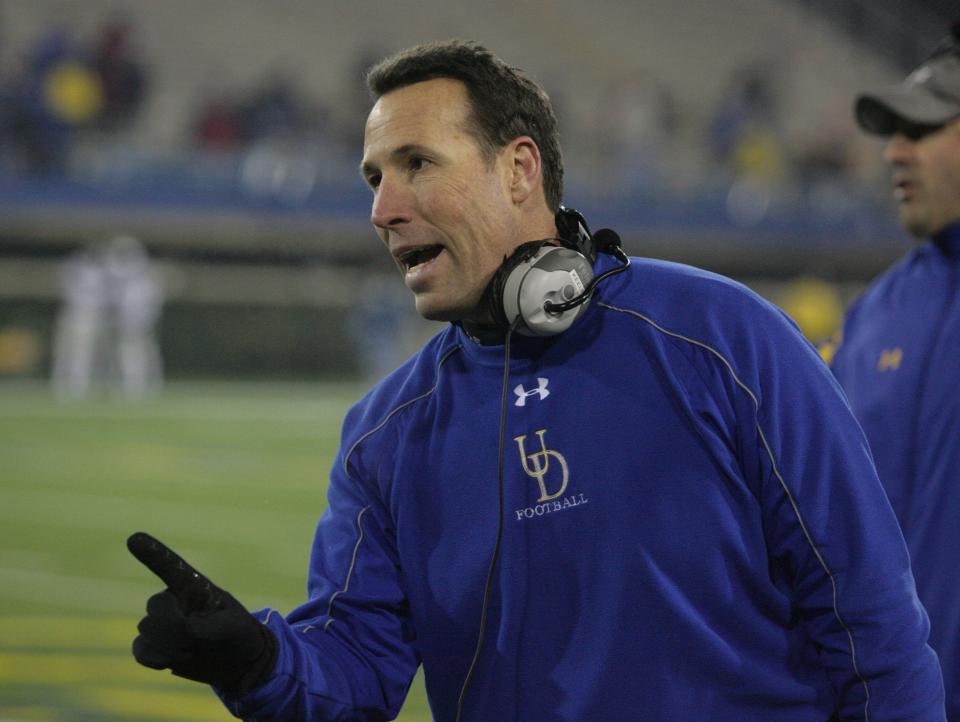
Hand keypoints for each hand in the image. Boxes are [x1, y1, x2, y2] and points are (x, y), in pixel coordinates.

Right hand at [127, 531, 277, 695]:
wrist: (237, 661)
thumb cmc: (238, 635)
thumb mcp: (232, 627)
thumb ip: (204, 628)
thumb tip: (179, 631)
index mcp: (195, 587)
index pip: (171, 566)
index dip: (153, 552)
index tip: (134, 538)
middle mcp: (174, 599)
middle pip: (155, 607)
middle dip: (173, 627)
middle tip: (200, 639)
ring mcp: (162, 621)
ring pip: (146, 631)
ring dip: (170, 646)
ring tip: (194, 650)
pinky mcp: (154, 644)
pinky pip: (140, 650)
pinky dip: (155, 658)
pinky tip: (173, 660)